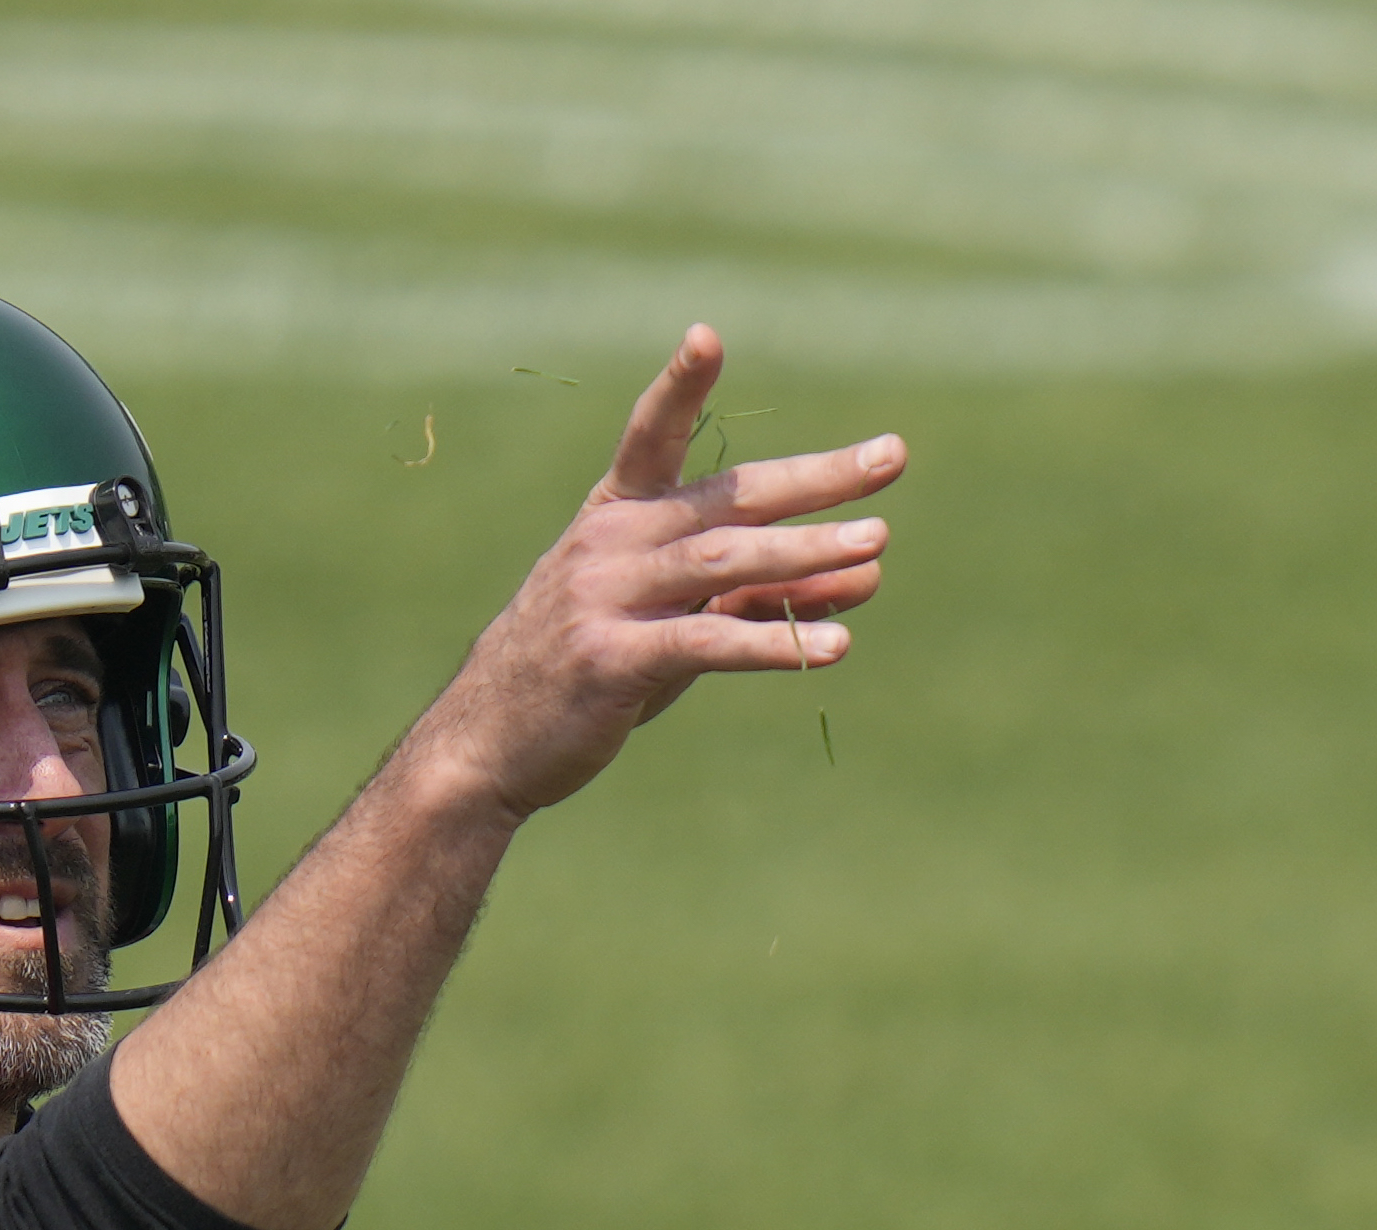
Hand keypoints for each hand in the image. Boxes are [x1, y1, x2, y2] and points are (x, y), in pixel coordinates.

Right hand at [404, 326, 903, 825]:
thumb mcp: (674, 617)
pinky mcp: (611, 661)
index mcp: (615, 516)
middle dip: (813, 479)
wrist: (486, 745)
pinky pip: (705, 642)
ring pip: (723, 560)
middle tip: (890, 458)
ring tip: (877, 545)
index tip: (706, 337)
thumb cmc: (590, 669)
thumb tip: (871, 569)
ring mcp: (605, 599)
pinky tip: (833, 646)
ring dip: (807, 552)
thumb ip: (763, 588)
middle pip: (726, 500)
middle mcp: (608, 544)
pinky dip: (774, 642)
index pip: (649, 436)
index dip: (678, 387)